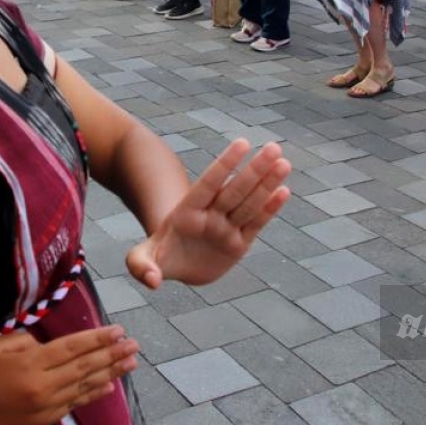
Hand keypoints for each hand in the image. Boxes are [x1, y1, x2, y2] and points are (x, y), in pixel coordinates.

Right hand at [0, 325, 138, 424]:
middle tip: (134, 344)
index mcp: (32, 363)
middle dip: (113, 354)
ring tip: (131, 362)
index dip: (98, 338)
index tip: (118, 330)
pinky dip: (95, 393)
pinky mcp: (46, 420)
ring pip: (86, 385)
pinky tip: (111, 385)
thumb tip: (45, 338)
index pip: (73, 347)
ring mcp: (48, 406)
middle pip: (86, 366)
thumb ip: (23, 338)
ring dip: (111, 372)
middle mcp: (45, 385)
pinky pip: (76, 403)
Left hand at [126, 140, 290, 288]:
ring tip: (283, 162)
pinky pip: (256, 224)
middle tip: (274, 147)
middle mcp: (210, 215)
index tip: (243, 143)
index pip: (208, 184)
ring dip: (267, 183)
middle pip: (235, 189)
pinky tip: (284, 191)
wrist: (177, 264)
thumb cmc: (159, 256)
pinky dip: (269, 209)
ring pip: (249, 203)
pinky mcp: (239, 243)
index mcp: (187, 212)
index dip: (225, 164)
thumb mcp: (141, 259)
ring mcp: (226, 227)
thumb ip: (141, 266)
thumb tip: (153, 281)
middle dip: (255, 169)